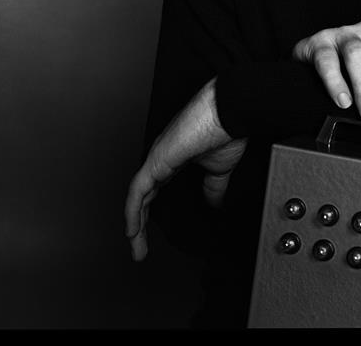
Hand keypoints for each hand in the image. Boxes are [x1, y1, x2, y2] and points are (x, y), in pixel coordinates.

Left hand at [124, 77, 246, 260]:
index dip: (153, 210)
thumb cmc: (226, 129)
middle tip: (141, 248)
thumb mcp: (220, 168)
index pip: (157, 188)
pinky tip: (132, 230)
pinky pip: (138, 190)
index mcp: (176, 157)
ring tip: (136, 246)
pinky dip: (133, 211)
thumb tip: (214, 205)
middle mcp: (163, 157)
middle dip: (140, 223)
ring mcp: (158, 157)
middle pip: (144, 195)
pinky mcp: (157, 160)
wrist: (228, 112)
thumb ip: (213, 187)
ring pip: (137, 195)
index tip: (154, 232)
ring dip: (135, 223)